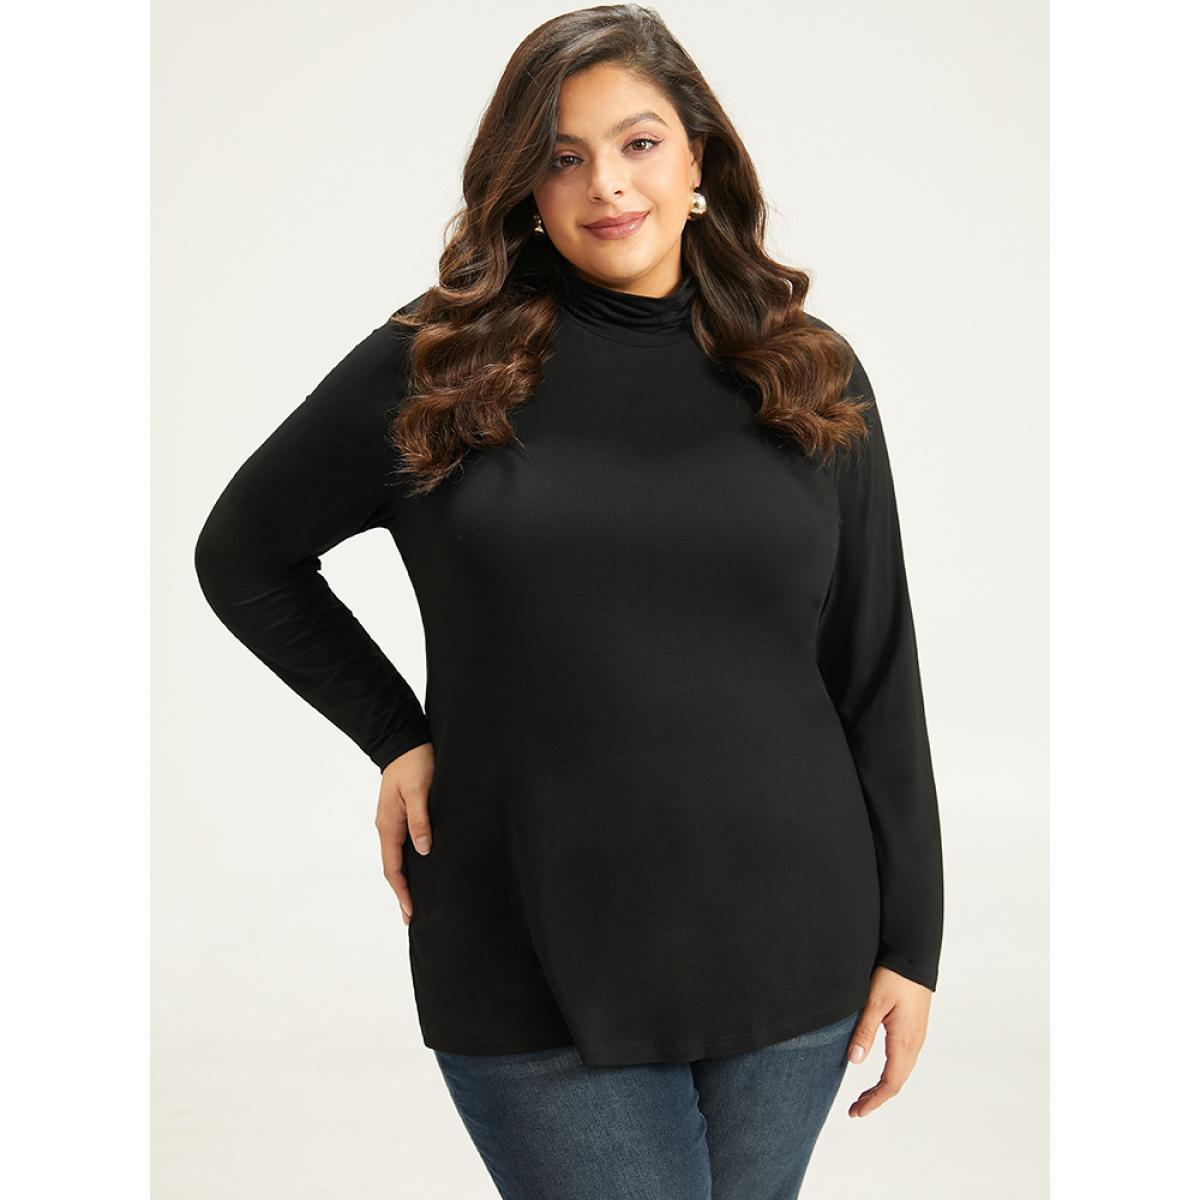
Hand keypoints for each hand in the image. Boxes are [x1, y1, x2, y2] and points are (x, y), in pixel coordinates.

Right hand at [376, 742, 434, 924]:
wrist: (405, 740)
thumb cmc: (414, 762)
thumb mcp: (419, 790)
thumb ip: (420, 819)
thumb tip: (424, 850)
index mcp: (388, 824)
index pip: (392, 867)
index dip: (402, 891)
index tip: (411, 911)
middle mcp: (387, 826)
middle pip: (392, 868)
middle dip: (402, 892)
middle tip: (413, 917)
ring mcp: (392, 821)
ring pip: (397, 858)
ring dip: (405, 879)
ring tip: (416, 900)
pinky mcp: (401, 815)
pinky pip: (402, 846)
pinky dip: (409, 863)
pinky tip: (420, 868)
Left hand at [845, 966, 931, 1117]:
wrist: (914, 956)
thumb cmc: (894, 976)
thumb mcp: (874, 1002)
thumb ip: (864, 1031)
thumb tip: (855, 1061)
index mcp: (904, 1041)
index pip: (890, 1083)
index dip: (873, 1101)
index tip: (856, 1112)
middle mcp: (914, 1043)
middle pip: (897, 1082)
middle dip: (876, 1098)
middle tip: (855, 1109)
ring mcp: (916, 1036)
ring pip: (901, 1072)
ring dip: (883, 1087)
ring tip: (864, 1096)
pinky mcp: (914, 1028)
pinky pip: (904, 1060)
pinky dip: (890, 1074)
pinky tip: (880, 1071)